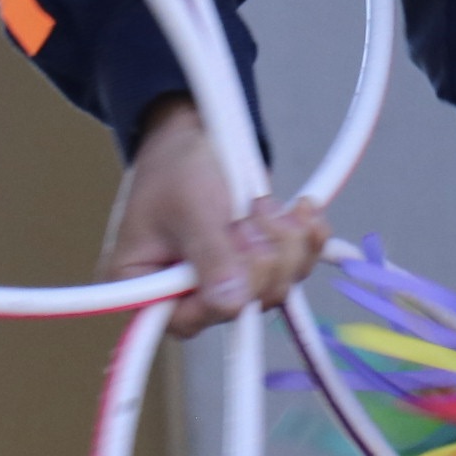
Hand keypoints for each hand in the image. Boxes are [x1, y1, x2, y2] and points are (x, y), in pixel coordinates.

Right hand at [102, 96, 326, 339]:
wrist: (200, 136)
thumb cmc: (177, 168)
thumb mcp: (191, 207)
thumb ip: (210, 255)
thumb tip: (231, 304)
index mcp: (146, 290)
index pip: (188, 320)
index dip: (224, 295)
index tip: (238, 243)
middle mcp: (186, 294)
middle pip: (244, 305)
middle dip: (263, 257)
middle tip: (252, 214)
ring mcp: (227, 280)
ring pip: (278, 286)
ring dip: (287, 243)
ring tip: (266, 205)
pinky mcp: (260, 263)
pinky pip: (298, 266)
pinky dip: (308, 239)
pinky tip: (304, 211)